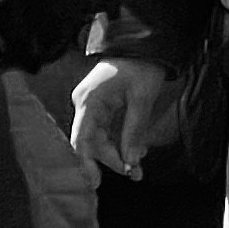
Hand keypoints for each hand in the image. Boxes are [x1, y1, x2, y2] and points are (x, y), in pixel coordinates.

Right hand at [68, 58, 182, 173]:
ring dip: (119, 152)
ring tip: (140, 164)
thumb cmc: (142, 66)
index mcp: (89, 101)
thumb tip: (130, 162)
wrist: (146, 43)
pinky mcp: (102, 106)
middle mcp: (85, 104)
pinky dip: (120, 141)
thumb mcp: (142, 99)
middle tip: (135, 173)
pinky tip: (136, 150)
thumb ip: (134, 131)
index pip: (82, 140)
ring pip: (101, 138)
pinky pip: (107, 130)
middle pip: (93, 142)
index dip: (86, 163)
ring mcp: (92, 105)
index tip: (95, 183)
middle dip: (114, 159)